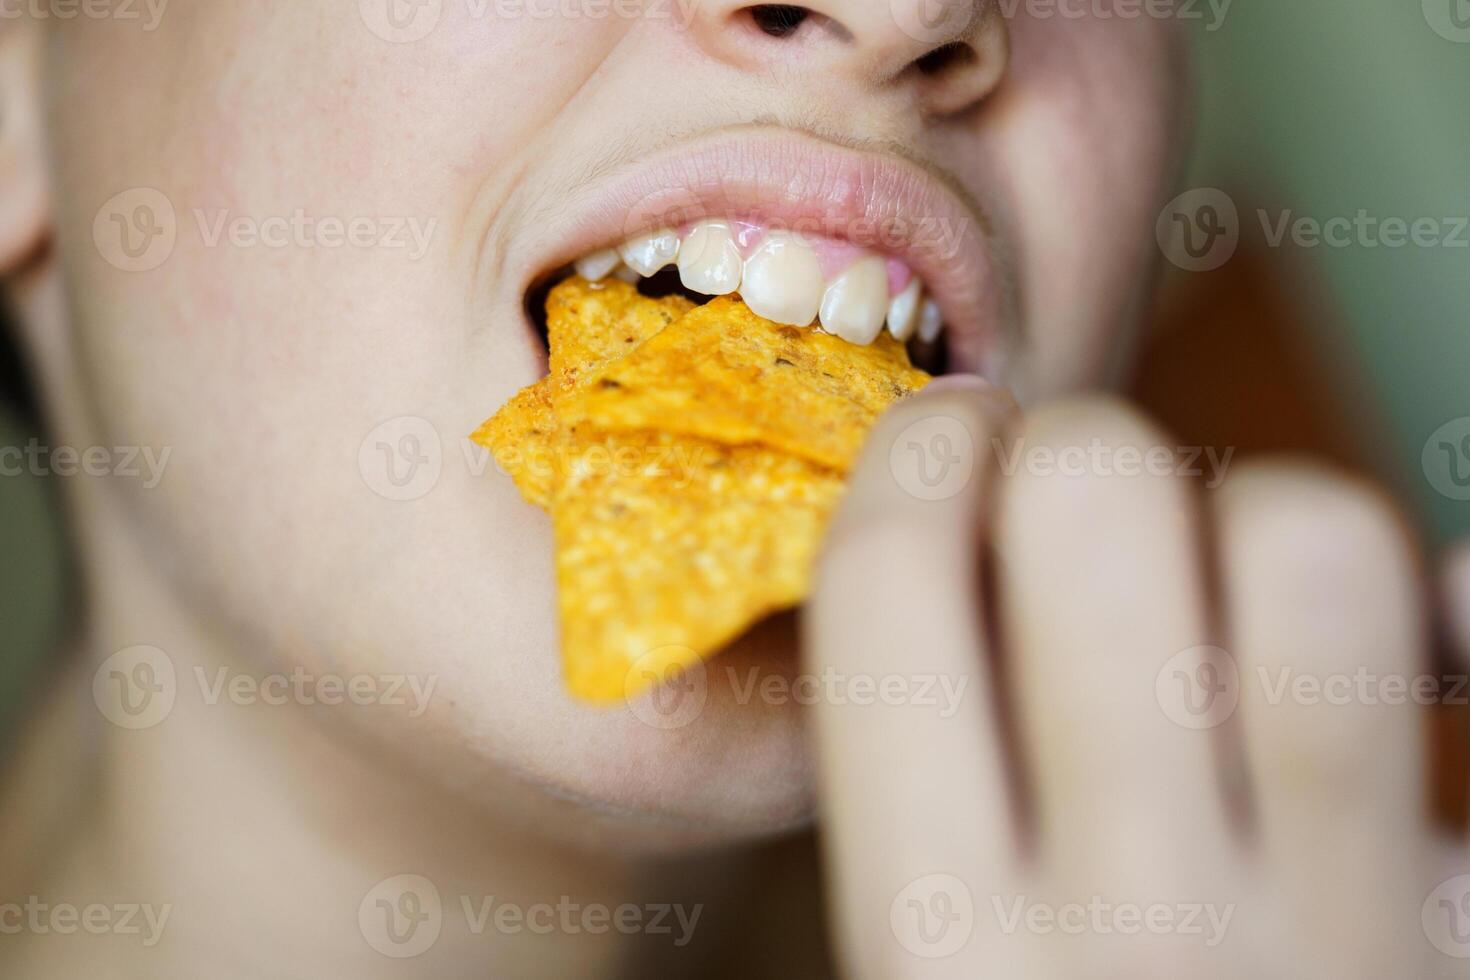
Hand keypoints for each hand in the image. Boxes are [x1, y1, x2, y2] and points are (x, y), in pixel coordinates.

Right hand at [806, 377, 1465, 978]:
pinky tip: (1449, 623)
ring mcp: (1333, 932)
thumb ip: (927, 808)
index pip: (883, 596)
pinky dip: (1469, 613)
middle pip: (1093, 515)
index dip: (909, 462)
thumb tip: (947, 564)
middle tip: (1084, 496)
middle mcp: (1132, 933)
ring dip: (1271, 516)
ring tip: (1242, 575)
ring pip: (1316, 553)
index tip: (945, 442)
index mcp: (937, 954)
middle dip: (1079, 451)